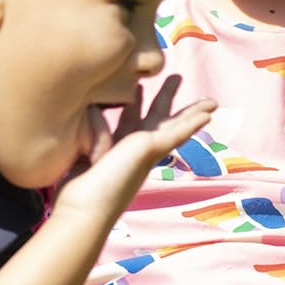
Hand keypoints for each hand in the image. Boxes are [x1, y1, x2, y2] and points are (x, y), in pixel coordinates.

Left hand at [50, 76, 217, 229]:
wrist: (84, 206)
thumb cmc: (75, 184)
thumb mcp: (81, 147)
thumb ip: (91, 127)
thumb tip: (93, 106)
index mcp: (117, 149)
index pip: (130, 120)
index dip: (134, 103)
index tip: (137, 87)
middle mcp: (134, 149)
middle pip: (156, 118)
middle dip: (165, 98)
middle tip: (176, 78)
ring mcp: (145, 150)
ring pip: (173, 125)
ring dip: (190, 110)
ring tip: (208, 99)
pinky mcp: (151, 150)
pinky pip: (177, 134)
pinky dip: (193, 123)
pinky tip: (209, 114)